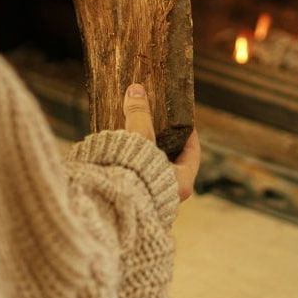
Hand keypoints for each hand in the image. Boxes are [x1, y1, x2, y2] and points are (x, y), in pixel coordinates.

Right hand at [123, 83, 201, 202]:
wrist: (105, 206)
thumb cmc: (131, 175)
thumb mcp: (139, 137)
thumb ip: (138, 114)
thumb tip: (136, 91)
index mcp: (180, 183)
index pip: (193, 154)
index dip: (189, 135)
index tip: (185, 122)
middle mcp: (168, 197)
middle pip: (173, 164)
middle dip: (165, 146)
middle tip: (158, 127)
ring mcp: (150, 203)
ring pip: (154, 174)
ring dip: (146, 157)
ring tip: (136, 138)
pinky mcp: (132, 204)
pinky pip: (137, 181)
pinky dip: (133, 168)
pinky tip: (121, 156)